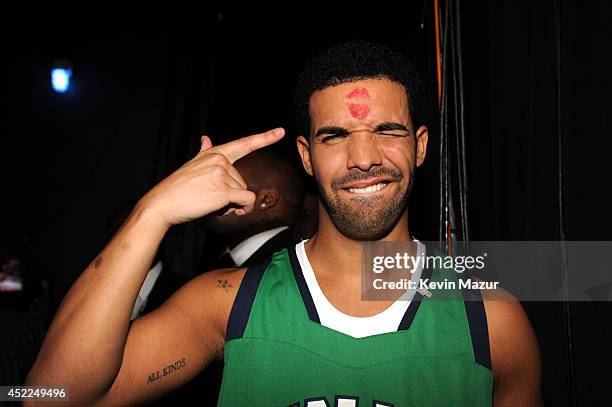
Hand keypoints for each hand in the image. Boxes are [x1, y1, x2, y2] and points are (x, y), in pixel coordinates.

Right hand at [139, 128, 284, 226]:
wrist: (162, 204)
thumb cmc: (177, 189)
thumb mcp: (191, 166)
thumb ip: (204, 154)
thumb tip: (206, 139)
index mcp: (213, 154)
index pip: (243, 144)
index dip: (264, 138)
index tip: (280, 131)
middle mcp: (219, 160)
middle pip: (242, 181)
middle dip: (232, 195)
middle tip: (210, 199)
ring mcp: (222, 174)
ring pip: (243, 193)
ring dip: (232, 204)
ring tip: (210, 203)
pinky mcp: (224, 190)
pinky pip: (246, 200)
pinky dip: (243, 209)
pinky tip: (231, 211)